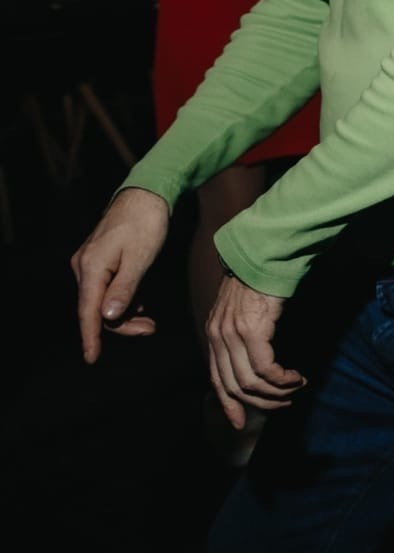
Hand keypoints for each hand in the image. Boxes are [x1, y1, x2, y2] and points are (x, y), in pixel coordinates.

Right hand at [71, 188, 171, 362]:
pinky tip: (140, 305)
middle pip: (96, 308)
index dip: (91, 336)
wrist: (147, 194)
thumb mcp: (140, 259)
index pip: (88, 311)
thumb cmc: (146, 224)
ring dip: (125, 313)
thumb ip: (124, 289)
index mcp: (91, 268)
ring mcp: (90, 263)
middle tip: (150, 330)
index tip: (91, 358)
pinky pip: (108, 288)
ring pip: (103, 300)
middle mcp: (84, 267)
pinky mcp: (100, 260)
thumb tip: (107, 316)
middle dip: (121, 324)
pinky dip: (124, 300)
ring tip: (150, 322)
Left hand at [205, 270, 304, 427]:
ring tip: (295, 388)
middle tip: (283, 403)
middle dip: (260, 402)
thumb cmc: (263, 278)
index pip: (216, 379)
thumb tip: (256, 357)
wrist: (268, 253)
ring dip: (275, 393)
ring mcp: (232, 334)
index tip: (240, 422)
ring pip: (250, 382)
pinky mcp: (252, 331)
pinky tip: (295, 377)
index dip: (228, 404)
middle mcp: (218, 336)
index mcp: (214, 333)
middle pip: (234, 386)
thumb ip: (244, 333)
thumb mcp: (245, 309)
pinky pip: (266, 369)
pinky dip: (282, 380)